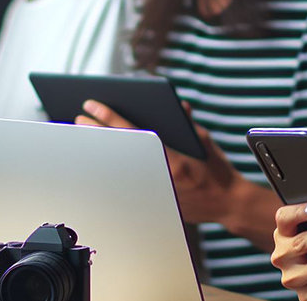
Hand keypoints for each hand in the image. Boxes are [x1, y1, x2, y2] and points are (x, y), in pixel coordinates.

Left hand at [77, 100, 242, 221]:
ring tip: (86, 136)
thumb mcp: (202, 139)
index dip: (110, 117)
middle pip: (119, 151)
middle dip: (97, 133)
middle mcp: (160, 177)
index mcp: (173, 159)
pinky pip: (127, 180)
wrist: (227, 203)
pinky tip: (103, 157)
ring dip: (101, 151)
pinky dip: (114, 168)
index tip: (92, 105)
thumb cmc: (216, 169)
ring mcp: (154, 191)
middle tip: (79, 119)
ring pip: (117, 167)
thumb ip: (185, 122)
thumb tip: (175, 105)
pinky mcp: (152, 199)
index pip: (133, 133)